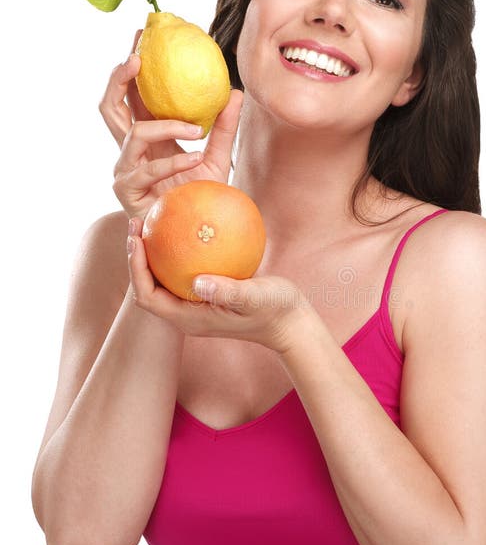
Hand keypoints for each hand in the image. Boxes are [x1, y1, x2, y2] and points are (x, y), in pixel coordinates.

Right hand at [100, 34, 242, 219]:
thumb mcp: (218, 158)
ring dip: (165, 126)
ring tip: (195, 127)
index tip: (142, 34)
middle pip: (109, 105)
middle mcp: (131, 150)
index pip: (133, 94)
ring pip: (133, 132)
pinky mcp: (128, 192)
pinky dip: (175, 161)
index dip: (133, 65)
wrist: (198, 237)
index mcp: (147, 137)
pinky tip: (196, 157)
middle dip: (118, 78)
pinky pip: (149, 168)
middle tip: (138, 58)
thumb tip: (235, 90)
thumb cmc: (202, 198)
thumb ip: (224, 127)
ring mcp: (125, 170)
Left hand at [126, 218, 311, 353]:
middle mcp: (186, 314)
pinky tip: (187, 225)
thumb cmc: (276, 311)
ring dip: (153, 253)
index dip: (135, 269)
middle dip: (137, 256)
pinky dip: (178, 251)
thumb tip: (198, 281)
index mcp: (189, 319)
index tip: (136, 238)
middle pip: (147, 286)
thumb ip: (228, 292)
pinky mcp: (206, 295)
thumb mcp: (256, 298)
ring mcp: (195, 306)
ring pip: (162, 279)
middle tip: (137, 222)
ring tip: (153, 221)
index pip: (147, 296)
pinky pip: (183, 271)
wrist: (291, 323)